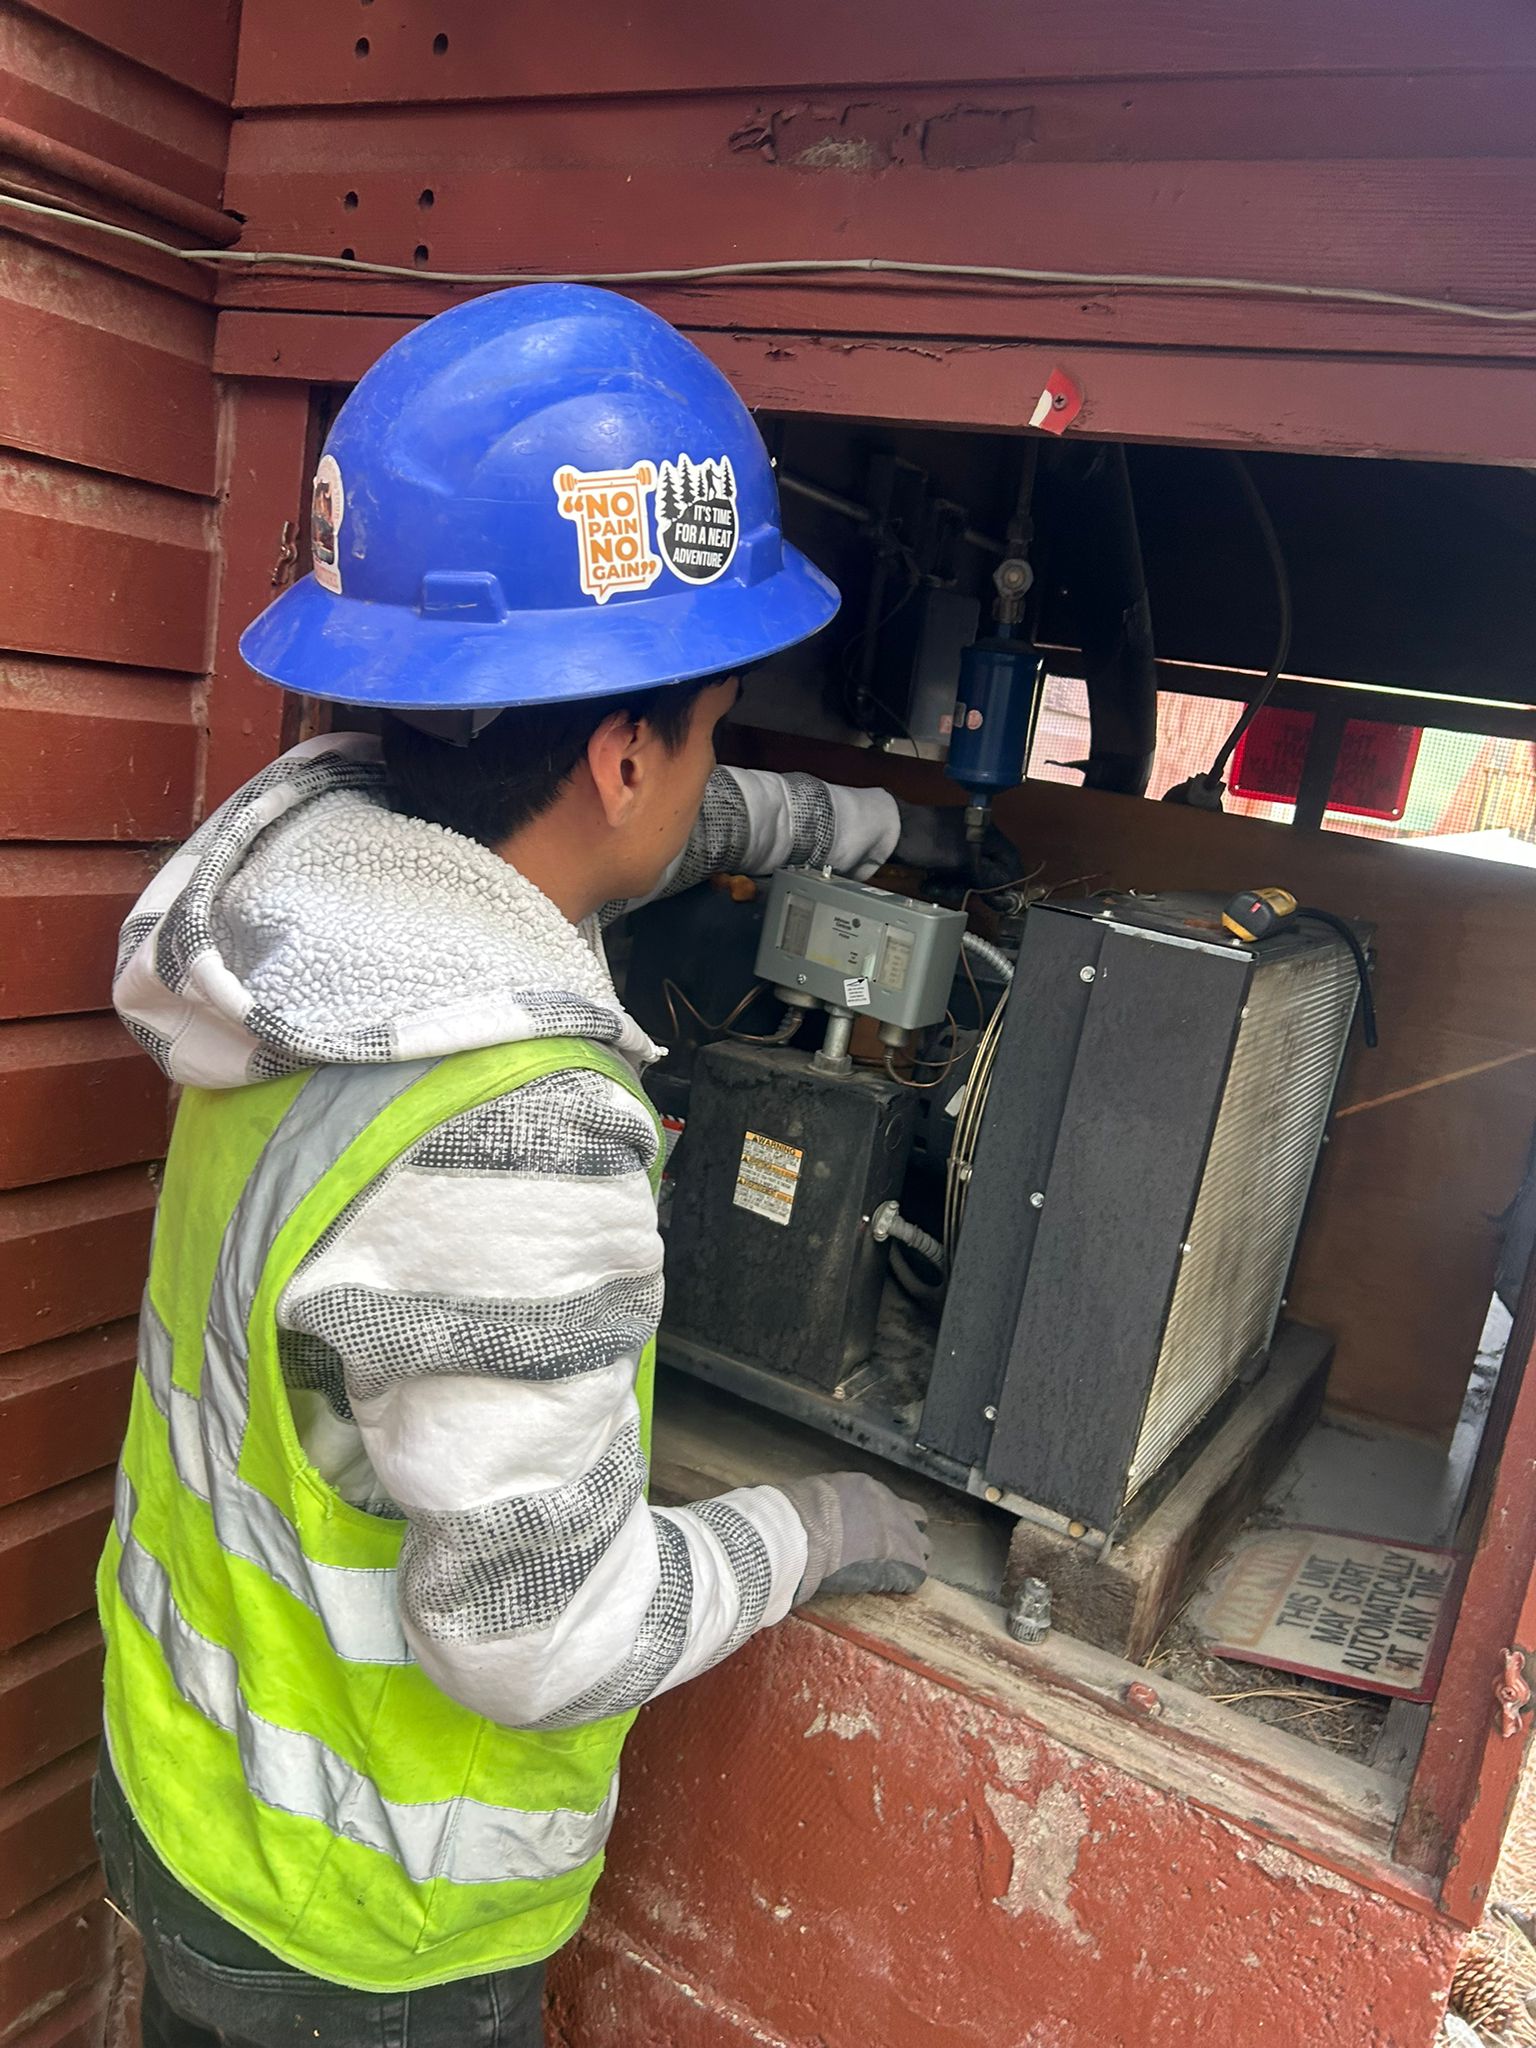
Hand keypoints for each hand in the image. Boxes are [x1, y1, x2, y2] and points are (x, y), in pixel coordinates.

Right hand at [779, 1473, 930, 1603]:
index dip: (882, 1521)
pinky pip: (916, 1575)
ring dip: (910, 1559)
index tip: (872, 1533)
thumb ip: (834, 1504)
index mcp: (867, 1488)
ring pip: (923, 1548)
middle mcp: (891, 1505)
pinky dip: (904, 1582)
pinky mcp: (906, 1560)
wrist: (807, 1533)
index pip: (887, 1503)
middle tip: (890, 1552)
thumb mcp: (818, 1496)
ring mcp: (903, 1533)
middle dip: (906, 1535)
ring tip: (893, 1574)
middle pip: (915, 1520)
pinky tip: (889, 1588)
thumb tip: (827, 1513)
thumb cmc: (801, 1516)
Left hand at [892, 801, 1018, 889]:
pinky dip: (941, 880)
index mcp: (986, 830)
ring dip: (953, 886)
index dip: (1009, 882)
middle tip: (963, 895)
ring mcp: (955, 841)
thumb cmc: (929, 842)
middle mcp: (974, 833)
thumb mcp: (964, 862)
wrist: (889, 831)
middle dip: (972, 886)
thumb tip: (1009, 896)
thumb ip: (989, 879)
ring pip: (965, 873)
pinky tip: (929, 882)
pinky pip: (949, 871)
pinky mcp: (938, 849)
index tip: (1004, 901)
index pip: (1009, 859)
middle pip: (986, 869)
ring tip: (937, 887)